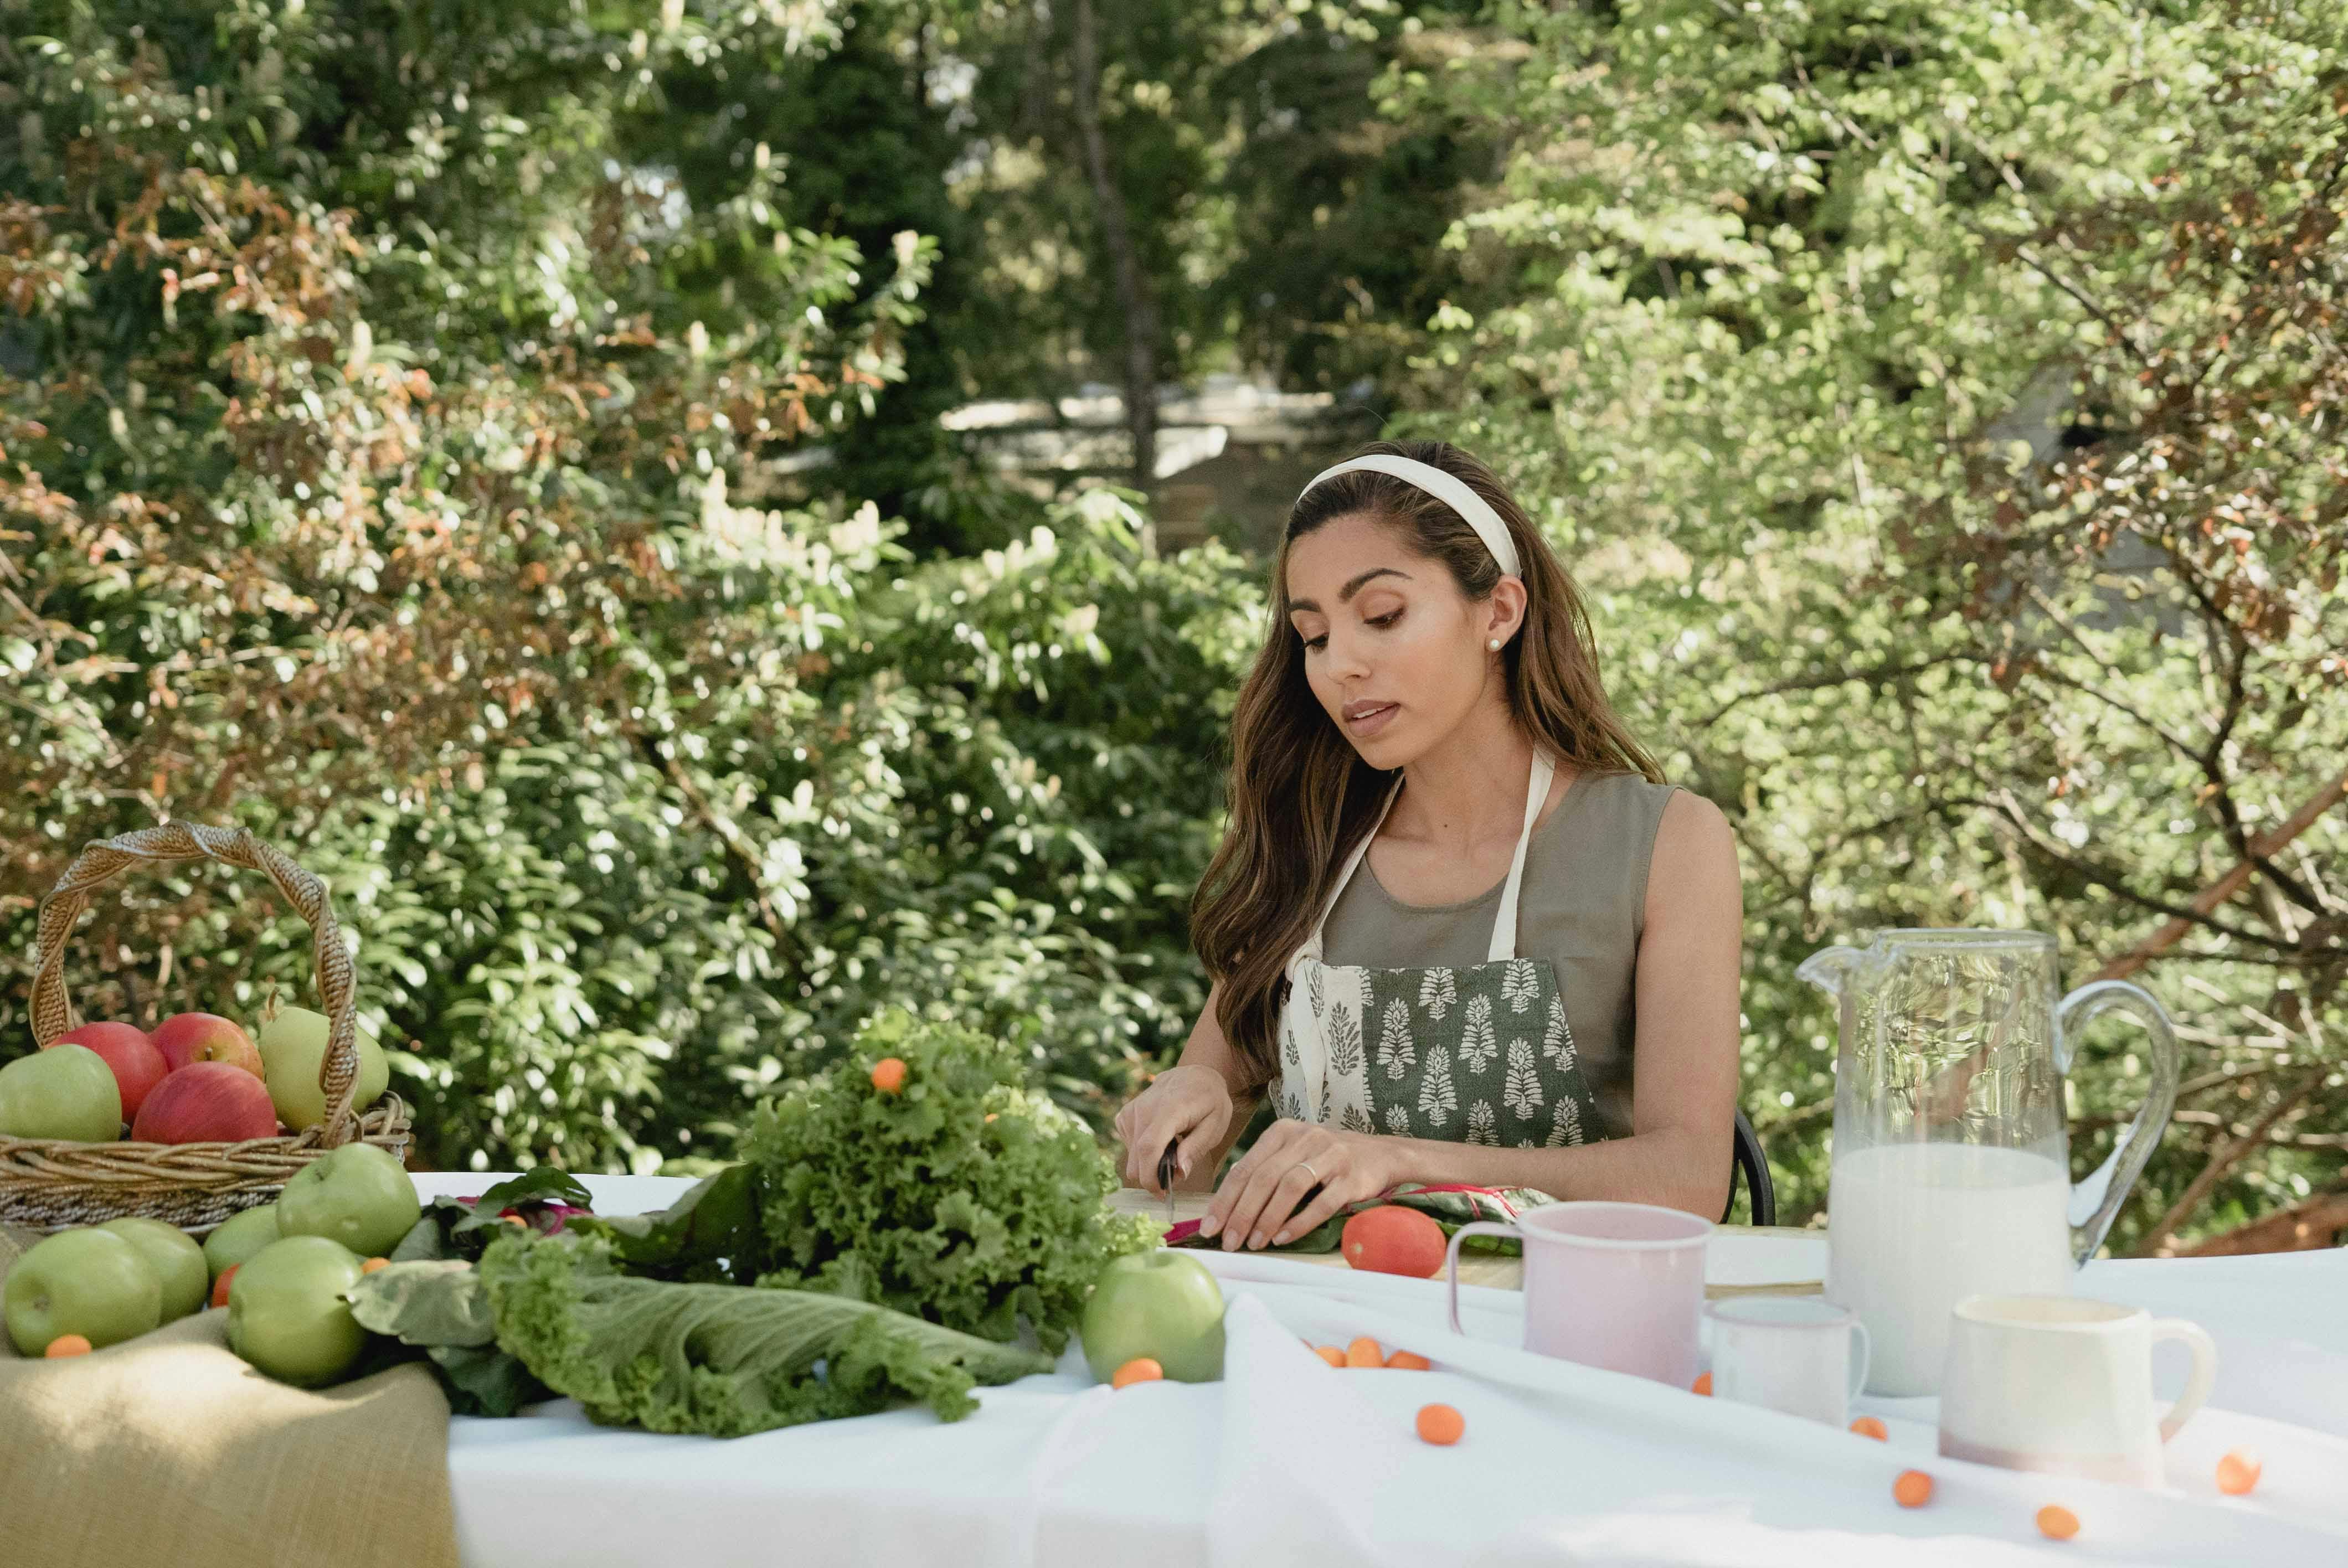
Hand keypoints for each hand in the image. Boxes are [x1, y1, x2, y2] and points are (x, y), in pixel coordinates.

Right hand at [1114, 1064, 1235, 1191]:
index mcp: (1169, 1109)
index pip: (1149, 1148)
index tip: (1163, 1194)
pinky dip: (1142, 1152)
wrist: (1195, 1074)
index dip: (1151, 1177)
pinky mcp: (1125, 1115)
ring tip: (1173, 1150)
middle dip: (1153, 1176)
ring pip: (1131, 1156)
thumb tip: (1179, 1173)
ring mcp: (1131, 1110)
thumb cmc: (1210, 1101)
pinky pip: (1128, 1146)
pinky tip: (1161, 1140)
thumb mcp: (1215, 1125)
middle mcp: (1144, 1109)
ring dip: (1149, 1163)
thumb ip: (1196, 1148)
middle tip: (1177, 1172)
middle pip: (1136, 1158)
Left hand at [1200, 1119, 1393, 1251]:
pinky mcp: (1351, 1176)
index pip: (1245, 1168)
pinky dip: (1299, 1222)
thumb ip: (1265, 1171)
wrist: (1382, 1154)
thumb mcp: (1294, 1153)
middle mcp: (1304, 1138)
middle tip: (1228, 1241)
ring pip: (1289, 1188)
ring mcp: (1330, 1155)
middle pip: (1263, 1178)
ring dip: (1267, 1219)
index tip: (1209, 1227)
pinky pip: (1321, 1202)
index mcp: (1283, 1131)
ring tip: (1253, 1243)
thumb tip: (1227, 1207)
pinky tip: (1283, 1238)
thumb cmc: (1328, 1159)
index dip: (1224, 1199)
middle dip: (1241, 1213)